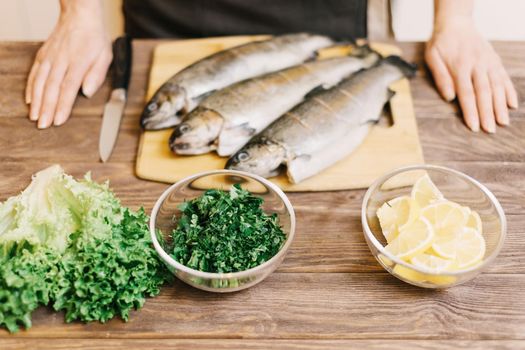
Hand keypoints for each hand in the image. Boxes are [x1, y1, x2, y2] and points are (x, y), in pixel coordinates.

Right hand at [25, 0, 111, 127]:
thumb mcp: (105, 55)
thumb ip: (97, 75)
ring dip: (36, 101)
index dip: (62, 105)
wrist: (79, 15)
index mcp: (78, 62)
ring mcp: (50, 57)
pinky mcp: (43, 55)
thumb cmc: (94, 37)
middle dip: (46, 109)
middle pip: (51, 88)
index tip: (58, 120)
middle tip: (43, 125)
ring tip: (35, 117)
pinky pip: (34, 73)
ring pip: (40, 82)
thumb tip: (88, 92)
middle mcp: (61, 60)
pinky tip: (29, 100)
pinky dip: (30, 88)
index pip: (68, 88)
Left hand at [425, 17, 517, 132]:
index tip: (474, 126)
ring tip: (503, 122)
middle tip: (491, 130)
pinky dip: (509, 91)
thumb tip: (448, 97)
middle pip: (484, 92)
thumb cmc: (441, 43)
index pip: (467, 93)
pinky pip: (504, 78)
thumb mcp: (433, 57)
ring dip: (500, 105)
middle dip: (488, 113)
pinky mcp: (495, 61)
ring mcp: (488, 63)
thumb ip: (440, 77)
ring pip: (497, 86)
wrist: (456, 24)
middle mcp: (477, 65)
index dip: (471, 111)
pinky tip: (512, 105)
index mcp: (460, 66)